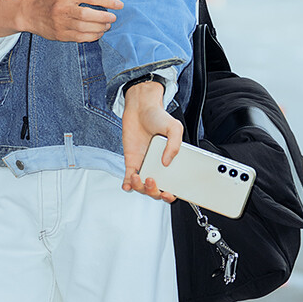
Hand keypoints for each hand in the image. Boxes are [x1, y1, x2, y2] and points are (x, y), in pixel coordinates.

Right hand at [20, 0, 122, 41]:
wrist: (32, 12)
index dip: (108, 1)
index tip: (119, 4)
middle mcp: (63, 8)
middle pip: (88, 15)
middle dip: (105, 17)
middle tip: (113, 17)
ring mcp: (61, 23)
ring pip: (85, 28)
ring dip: (101, 27)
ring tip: (108, 24)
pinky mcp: (61, 35)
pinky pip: (81, 38)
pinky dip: (93, 36)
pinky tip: (99, 32)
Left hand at [121, 81, 182, 201]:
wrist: (140, 107)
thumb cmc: (158, 117)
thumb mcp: (174, 127)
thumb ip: (174, 144)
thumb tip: (167, 161)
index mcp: (170, 161)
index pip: (172, 184)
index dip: (171, 194)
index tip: (169, 193)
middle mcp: (157, 165)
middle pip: (156, 189)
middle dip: (153, 192)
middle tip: (152, 181)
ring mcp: (143, 164)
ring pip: (142, 186)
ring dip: (140, 188)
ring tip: (139, 177)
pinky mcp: (131, 161)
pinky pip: (128, 178)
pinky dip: (127, 184)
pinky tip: (128, 184)